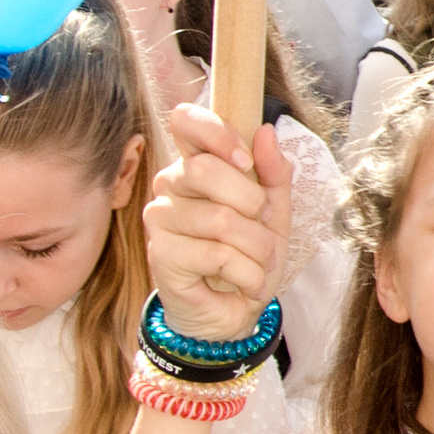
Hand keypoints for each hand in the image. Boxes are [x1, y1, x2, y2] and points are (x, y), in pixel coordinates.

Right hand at [147, 101, 291, 338]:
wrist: (234, 311)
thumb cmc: (249, 255)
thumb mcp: (273, 211)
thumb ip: (272, 172)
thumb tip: (265, 131)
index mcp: (195, 164)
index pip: (185, 121)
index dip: (216, 132)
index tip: (245, 160)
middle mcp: (169, 186)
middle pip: (206, 170)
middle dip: (252, 202)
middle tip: (261, 225)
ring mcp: (160, 219)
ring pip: (220, 219)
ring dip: (258, 248)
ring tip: (260, 263)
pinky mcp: (161, 255)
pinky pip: (217, 254)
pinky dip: (248, 273)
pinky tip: (247, 283)